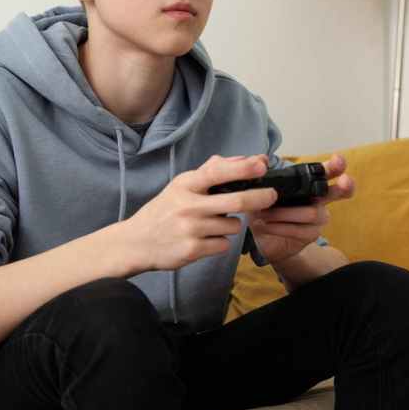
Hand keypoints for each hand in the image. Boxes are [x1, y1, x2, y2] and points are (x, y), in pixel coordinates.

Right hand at [123, 154, 278, 272]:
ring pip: (233, 225)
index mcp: (185, 185)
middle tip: (272, 195)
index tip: (261, 165)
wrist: (136, 242)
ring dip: (231, 224)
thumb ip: (210, 172)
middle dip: (259, 197)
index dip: (241, 168)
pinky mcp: (192, 249)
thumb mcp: (180, 186)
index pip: (216, 172)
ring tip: (211, 225)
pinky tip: (204, 240)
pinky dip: (220, 242)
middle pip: (235, 201)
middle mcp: (188, 205)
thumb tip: (244, 160)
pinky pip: (224, 244)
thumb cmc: (164, 211)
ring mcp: (191, 229)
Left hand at [247, 153, 354, 265]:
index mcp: (309, 184)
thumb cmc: (266, 211)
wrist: (263, 239)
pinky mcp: (311, 235)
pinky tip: (266, 225)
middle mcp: (319, 199)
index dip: (336, 165)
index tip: (338, 160)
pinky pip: (300, 230)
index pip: (328, 172)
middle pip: (339, 191)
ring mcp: (318, 218)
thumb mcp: (260, 191)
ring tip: (264, 214)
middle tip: (344, 181)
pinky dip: (280, 227)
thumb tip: (262, 160)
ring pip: (312, 213)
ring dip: (285, 213)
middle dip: (345, 185)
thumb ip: (261, 174)